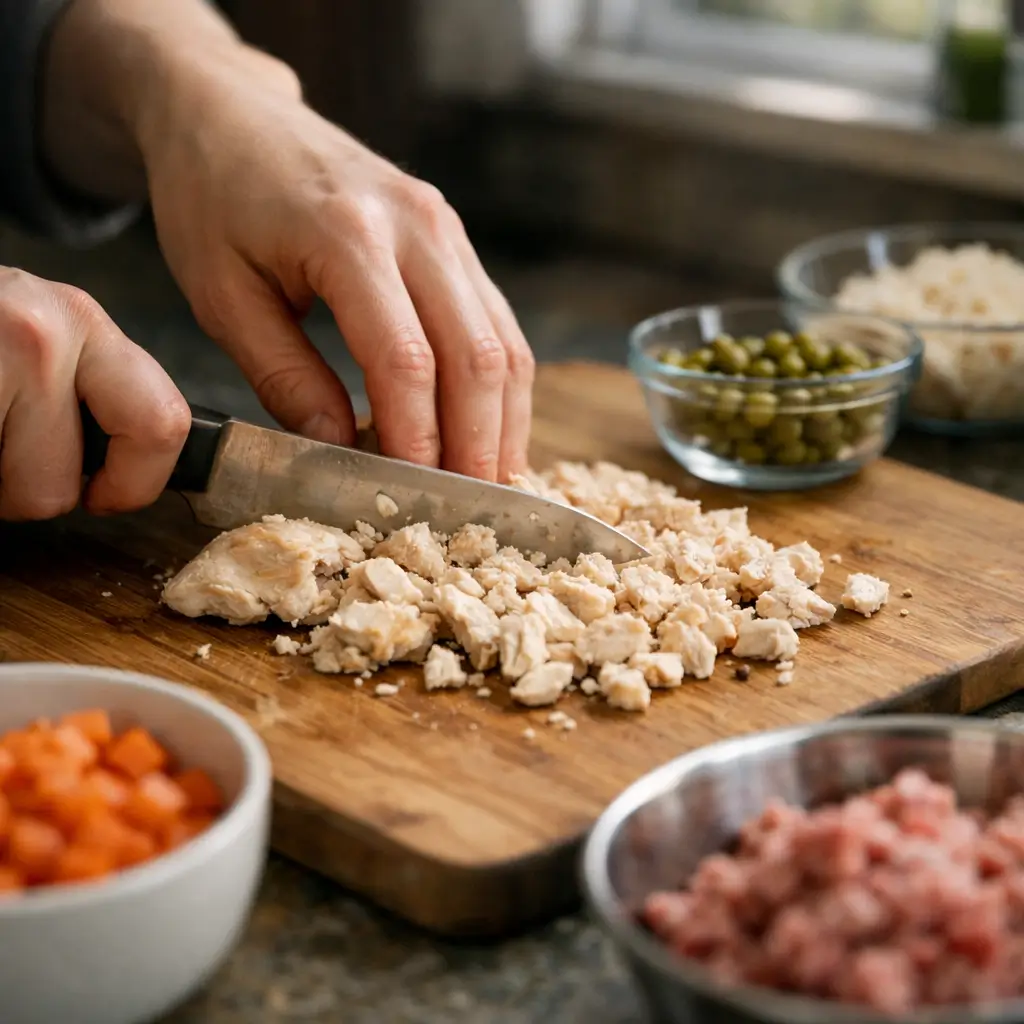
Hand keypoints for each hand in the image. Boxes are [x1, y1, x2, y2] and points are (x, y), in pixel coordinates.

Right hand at [0, 268, 189, 519]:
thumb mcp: (42, 340)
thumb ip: (93, 392)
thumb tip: (129, 476)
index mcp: (81, 321)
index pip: (161, 424)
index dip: (135, 484)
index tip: (104, 494)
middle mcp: (38, 335)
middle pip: (56, 490)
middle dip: (27, 491)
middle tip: (2, 451)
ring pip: (8, 496)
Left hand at [134, 57, 534, 481]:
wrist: (233, 114)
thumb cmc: (214, 198)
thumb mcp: (222, 294)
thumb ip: (283, 374)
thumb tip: (337, 446)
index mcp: (348, 236)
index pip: (406, 361)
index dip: (418, 440)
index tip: (413, 497)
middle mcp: (418, 226)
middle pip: (479, 356)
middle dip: (480, 444)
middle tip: (470, 511)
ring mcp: (447, 229)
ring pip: (506, 342)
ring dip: (504, 421)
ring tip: (490, 483)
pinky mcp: (456, 240)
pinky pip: (498, 323)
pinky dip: (500, 386)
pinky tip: (487, 428)